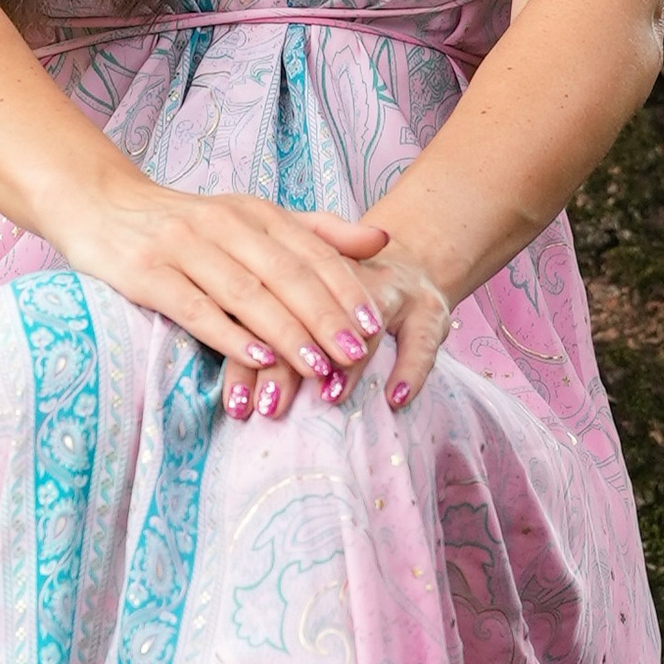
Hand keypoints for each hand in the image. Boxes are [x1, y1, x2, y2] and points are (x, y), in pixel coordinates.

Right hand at [58, 179, 392, 420]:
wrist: (101, 206)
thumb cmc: (187, 222)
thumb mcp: (252, 217)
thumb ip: (316, 231)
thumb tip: (382, 239)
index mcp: (253, 211)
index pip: (310, 251)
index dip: (344, 288)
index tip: (373, 325)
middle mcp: (222, 224)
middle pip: (284, 274)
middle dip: (325, 318)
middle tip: (357, 356)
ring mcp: (182, 247)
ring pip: (245, 294)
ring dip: (286, 333)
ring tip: (319, 368)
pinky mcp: (146, 273)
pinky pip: (195, 308)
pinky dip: (229, 335)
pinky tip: (257, 360)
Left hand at [239, 251, 453, 427]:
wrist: (406, 259)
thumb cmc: (338, 293)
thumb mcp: (299, 302)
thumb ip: (265, 334)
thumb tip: (233, 400)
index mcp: (308, 266)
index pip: (272, 307)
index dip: (251, 351)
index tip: (237, 401)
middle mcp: (348, 275)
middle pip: (316, 316)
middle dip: (292, 364)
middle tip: (271, 405)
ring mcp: (393, 291)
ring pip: (367, 326)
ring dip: (349, 363)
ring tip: (330, 395)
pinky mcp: (429, 310)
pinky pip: (422, 340)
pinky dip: (411, 369)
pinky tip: (395, 397)